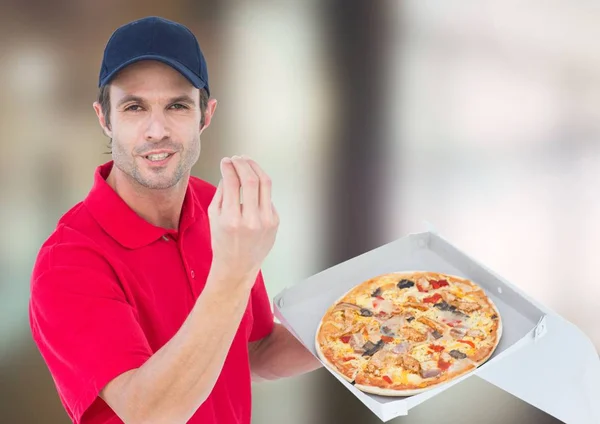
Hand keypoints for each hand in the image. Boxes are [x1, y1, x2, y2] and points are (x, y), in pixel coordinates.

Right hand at [207, 155, 279, 289]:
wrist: (237, 266)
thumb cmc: (222, 242)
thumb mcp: (213, 217)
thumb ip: (221, 192)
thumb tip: (229, 171)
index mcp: (231, 220)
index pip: (232, 183)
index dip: (228, 167)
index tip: (225, 161)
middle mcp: (251, 220)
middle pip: (251, 179)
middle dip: (243, 163)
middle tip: (237, 158)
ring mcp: (266, 221)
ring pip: (265, 183)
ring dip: (255, 168)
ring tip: (247, 162)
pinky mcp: (275, 222)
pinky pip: (267, 197)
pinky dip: (259, 187)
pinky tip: (252, 185)